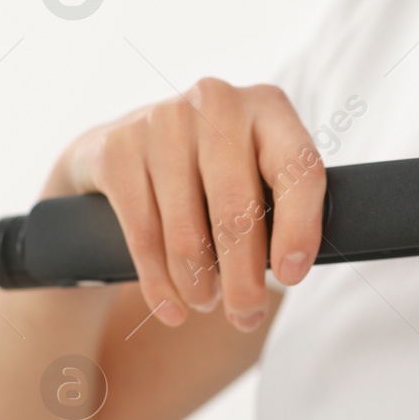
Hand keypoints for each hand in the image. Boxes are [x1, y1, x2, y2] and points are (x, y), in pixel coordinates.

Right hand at [45, 79, 324, 331]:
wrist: (123, 152)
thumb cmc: (210, 175)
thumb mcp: (254, 175)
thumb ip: (280, 208)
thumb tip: (290, 270)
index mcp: (268, 107)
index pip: (298, 168)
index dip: (300, 228)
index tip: (292, 276)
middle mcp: (217, 102)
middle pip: (238, 209)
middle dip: (244, 278)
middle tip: (246, 316)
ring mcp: (163, 120)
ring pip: (187, 230)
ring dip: (199, 284)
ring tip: (206, 304)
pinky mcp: (118, 147)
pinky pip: (144, 234)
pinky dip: (159, 283)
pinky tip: (170, 307)